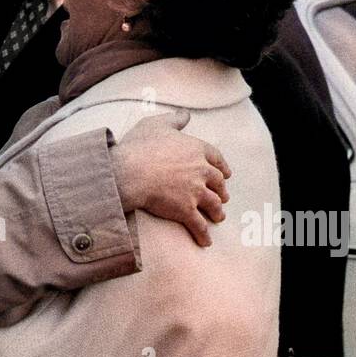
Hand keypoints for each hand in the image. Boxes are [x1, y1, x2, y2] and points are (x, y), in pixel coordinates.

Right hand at [111, 110, 231, 246]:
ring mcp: (195, 192)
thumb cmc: (139, 146)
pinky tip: (205, 241)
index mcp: (197, 149)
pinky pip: (199, 226)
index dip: (223, 167)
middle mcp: (201, 170)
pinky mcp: (186, 210)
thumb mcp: (156, 124)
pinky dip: (204, 235)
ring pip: (213, 205)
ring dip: (217, 212)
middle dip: (221, 191)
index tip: (226, 174)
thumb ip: (174, 119)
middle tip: (222, 197)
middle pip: (218, 183)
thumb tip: (186, 114)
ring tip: (218, 218)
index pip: (217, 158)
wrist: (129, 172)